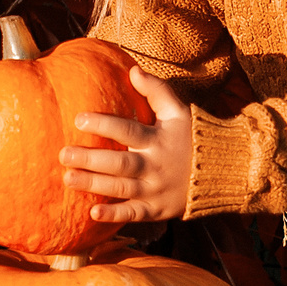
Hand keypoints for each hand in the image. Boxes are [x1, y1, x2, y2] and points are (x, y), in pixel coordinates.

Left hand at [59, 65, 193, 223]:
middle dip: (90, 159)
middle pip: (119, 163)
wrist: (223, 172)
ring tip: (68, 178)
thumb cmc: (193, 138)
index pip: (127, 130)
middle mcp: (155, 165)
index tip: (78, 119)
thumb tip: (133, 69)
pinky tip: (93, 213)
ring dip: (94, 184)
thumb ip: (157, 90)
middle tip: (63, 154)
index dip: (103, 124)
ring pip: (121, 188)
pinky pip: (134, 214)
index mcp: (158, 139)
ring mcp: (156, 190)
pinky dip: (115, 215)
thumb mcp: (179, 111)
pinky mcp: (157, 210)